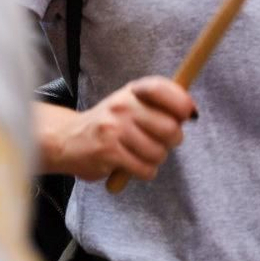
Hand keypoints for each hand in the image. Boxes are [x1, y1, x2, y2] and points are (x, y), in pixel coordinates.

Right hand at [38, 76, 194, 182]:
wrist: (67, 139)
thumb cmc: (109, 123)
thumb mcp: (131, 103)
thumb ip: (159, 105)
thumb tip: (192, 112)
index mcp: (133, 90)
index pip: (162, 89)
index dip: (182, 103)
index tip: (188, 115)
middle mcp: (123, 105)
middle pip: (170, 127)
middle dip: (172, 140)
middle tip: (162, 142)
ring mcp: (114, 129)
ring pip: (158, 152)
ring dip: (156, 159)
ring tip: (142, 154)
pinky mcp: (108, 153)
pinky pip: (144, 169)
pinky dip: (145, 172)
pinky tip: (133, 165)